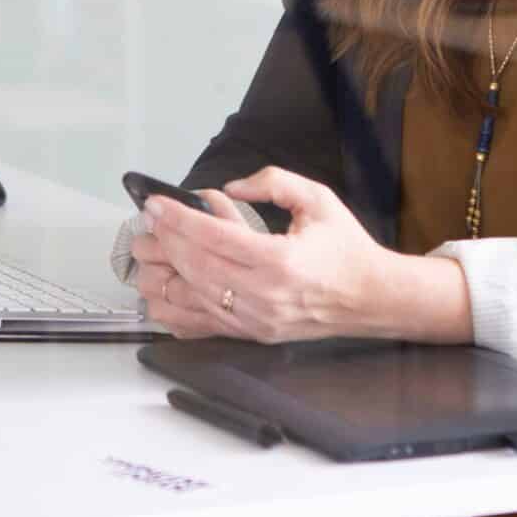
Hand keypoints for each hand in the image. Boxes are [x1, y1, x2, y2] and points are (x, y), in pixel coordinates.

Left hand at [130, 168, 465, 343]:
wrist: (371, 298)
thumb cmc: (345, 249)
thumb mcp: (317, 199)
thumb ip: (273, 182)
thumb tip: (231, 188)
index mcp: (279, 261)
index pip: (214, 238)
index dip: (178, 219)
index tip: (156, 204)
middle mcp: (263, 295)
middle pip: (195, 267)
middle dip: (163, 242)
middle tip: (145, 222)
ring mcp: (255, 320)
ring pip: (191, 298)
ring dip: (160, 275)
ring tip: (146, 252)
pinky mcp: (251, 334)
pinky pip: (200, 326)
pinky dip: (173, 309)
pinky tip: (157, 290)